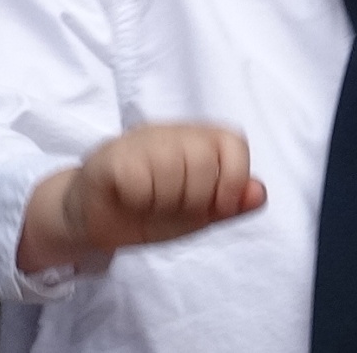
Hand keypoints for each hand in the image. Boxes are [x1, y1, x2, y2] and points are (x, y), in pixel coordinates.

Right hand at [17, 123, 265, 271]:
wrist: (96, 222)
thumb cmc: (150, 211)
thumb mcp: (198, 214)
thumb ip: (229, 203)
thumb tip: (259, 192)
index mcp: (197, 141)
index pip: (233, 143)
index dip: (232, 179)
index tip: (217, 206)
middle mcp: (171, 133)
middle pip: (204, 159)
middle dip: (195, 198)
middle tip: (174, 206)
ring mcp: (139, 141)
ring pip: (172, 169)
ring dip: (165, 202)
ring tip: (151, 203)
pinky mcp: (111, 157)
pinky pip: (138, 181)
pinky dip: (138, 201)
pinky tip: (129, 199)